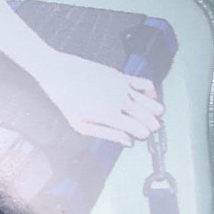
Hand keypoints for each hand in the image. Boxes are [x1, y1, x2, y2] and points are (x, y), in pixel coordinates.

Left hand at [33, 48, 162, 146]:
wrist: (58, 71)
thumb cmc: (66, 99)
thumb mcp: (81, 125)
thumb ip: (107, 134)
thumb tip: (128, 141)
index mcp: (110, 115)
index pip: (139, 129)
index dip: (143, 135)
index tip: (140, 137)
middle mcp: (120, 100)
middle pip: (148, 117)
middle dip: (152, 126)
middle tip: (149, 130)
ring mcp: (122, 86)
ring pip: (150, 101)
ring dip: (155, 111)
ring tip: (154, 117)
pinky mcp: (121, 75)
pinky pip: (144, 83)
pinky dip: (151, 92)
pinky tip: (149, 97)